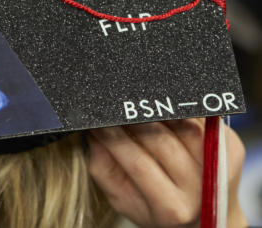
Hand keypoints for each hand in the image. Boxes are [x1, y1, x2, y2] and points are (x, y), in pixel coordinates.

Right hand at [87, 119, 246, 227]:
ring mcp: (218, 165)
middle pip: (159, 139)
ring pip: (179, 123)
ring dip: (153, 110)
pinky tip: (159, 106)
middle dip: (130, 118)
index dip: (113, 136)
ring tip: (135, 107)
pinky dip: (174, 107)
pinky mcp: (229, 145)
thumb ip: (103, 167)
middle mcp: (200, 189)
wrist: (204, 215)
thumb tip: (93, 131)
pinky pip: (197, 117)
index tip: (97, 121)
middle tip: (114, 108)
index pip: (137, 162)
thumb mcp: (123, 198)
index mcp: (171, 208)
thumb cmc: (157, 205)